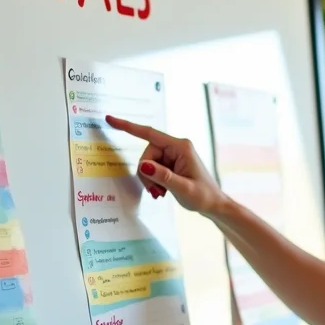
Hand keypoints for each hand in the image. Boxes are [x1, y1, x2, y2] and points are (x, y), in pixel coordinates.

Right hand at [104, 116, 227, 214]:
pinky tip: (163, 190)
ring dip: (150, 180)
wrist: (214, 204)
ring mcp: (173, 155)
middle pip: (147, 155)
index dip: (128, 127)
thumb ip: (163, 176)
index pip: (149, 134)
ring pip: (148, 163)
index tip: (110, 119)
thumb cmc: (203, 196)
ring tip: (162, 193)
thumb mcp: (183, 188)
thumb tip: (144, 165)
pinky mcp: (171, 163)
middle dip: (146, 174)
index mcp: (180, 147)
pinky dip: (154, 181)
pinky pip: (153, 168)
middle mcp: (176, 147)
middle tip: (156, 191)